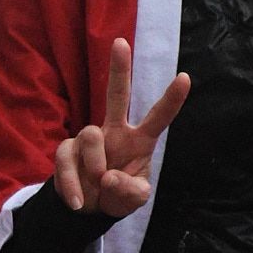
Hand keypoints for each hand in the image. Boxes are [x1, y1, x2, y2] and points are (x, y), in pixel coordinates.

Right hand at [54, 37, 189, 217]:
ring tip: (98, 185)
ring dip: (95, 166)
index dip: (171, 100)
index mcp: (139, 140)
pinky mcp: (67, 150)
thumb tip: (108, 178)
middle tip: (121, 42)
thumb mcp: (134, 200)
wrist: (87, 210)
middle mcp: (115, 132)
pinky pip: (67, 160)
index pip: (158, 117)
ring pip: (91, 136)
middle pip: (117, 95)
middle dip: (119, 68)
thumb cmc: (117, 196)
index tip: (185, 77)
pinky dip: (73, 184)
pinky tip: (79, 202)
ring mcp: (89, 138)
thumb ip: (130, 191)